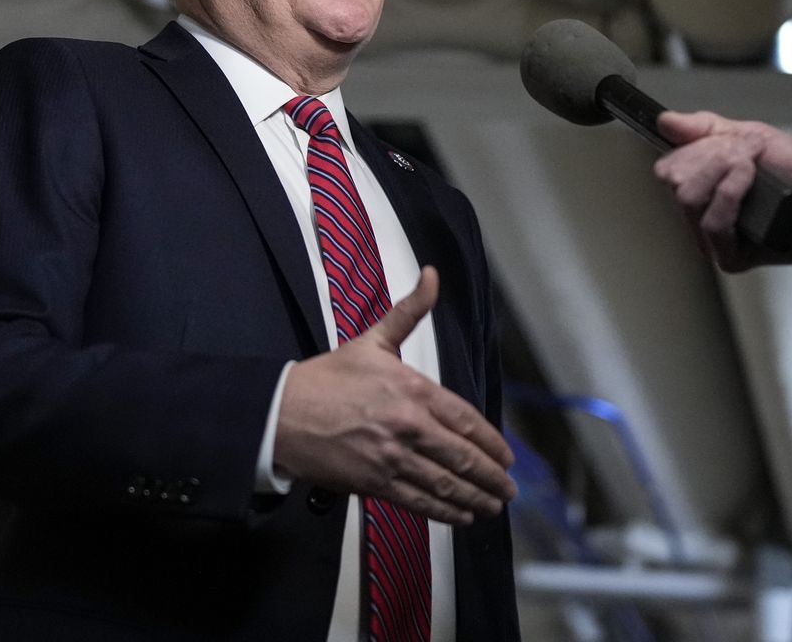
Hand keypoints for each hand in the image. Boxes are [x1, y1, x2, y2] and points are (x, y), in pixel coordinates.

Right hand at [274, 266, 516, 525]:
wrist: (282, 413)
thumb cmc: (328, 377)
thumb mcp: (373, 340)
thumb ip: (409, 311)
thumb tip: (432, 274)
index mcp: (413, 389)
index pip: (466, 420)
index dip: (491, 443)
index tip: (507, 456)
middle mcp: (409, 425)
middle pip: (462, 457)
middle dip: (491, 476)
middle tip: (509, 489)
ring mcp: (392, 457)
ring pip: (444, 483)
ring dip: (475, 497)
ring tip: (493, 505)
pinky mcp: (374, 483)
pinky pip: (418, 500)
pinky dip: (444, 511)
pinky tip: (462, 516)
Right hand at [652, 110, 791, 293]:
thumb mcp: (757, 137)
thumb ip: (709, 128)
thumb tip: (666, 121)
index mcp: (705, 184)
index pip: (668, 166)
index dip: (695, 149)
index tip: (729, 142)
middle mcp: (704, 212)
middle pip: (676, 181)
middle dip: (714, 156)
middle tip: (749, 156)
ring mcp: (714, 238)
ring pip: (689, 199)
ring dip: (726, 172)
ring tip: (755, 170)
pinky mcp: (729, 257)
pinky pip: (712, 223)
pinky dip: (732, 195)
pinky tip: (754, 188)